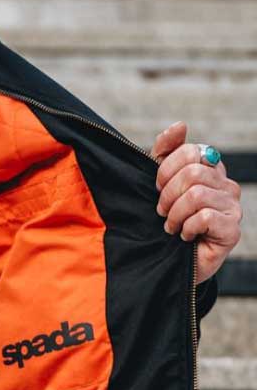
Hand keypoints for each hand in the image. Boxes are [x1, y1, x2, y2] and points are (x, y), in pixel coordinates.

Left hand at [153, 122, 242, 283]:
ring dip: (174, 215)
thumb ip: (164, 153)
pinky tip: (184, 237)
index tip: (156, 189)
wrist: (167, 263)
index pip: (191, 151)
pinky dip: (186, 228)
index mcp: (210, 170)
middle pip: (193, 173)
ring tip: (171, 227)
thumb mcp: (157, 184)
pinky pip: (204, 217)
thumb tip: (180, 125)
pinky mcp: (232, 230)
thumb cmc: (163, 221)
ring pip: (197, 195)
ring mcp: (233, 207)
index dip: (165, 171)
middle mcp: (225, 185)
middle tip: (162, 213)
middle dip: (167, 195)